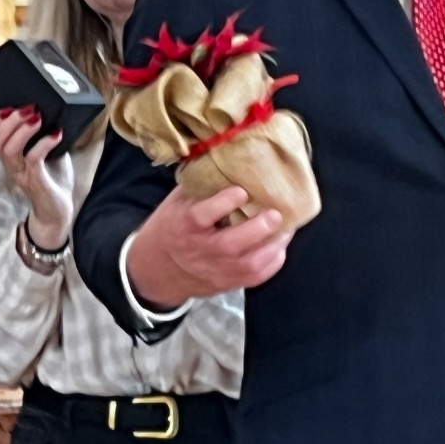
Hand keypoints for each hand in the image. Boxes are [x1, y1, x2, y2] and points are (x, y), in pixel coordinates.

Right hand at [0, 106, 74, 249]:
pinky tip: (57, 134)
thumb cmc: (52, 180)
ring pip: (9, 148)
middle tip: (29, 109)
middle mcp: (10, 164)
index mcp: (8, 156)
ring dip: (23, 129)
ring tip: (38, 118)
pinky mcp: (35, 180)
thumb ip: (43, 135)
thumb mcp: (46, 152)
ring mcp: (21, 173)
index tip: (11, 106)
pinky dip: (45, 142)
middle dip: (10, 120)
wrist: (58, 212)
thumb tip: (51, 111)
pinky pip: (34, 158)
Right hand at [124, 185, 288, 311]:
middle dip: (258, 228)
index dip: (225, 202)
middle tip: (276, 214)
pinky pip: (256, 277)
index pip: (202, 215)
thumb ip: (201, 187)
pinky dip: (273, 262)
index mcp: (183, 225)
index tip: (242, 190)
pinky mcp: (227, 283)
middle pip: (230, 244)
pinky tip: (279, 246)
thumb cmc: (171, 227)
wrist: (159, 268)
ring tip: (286, 229)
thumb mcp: (176, 203)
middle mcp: (200, 250)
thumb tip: (230, 160)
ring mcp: (215, 270)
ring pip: (249, 264)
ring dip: (273, 246)